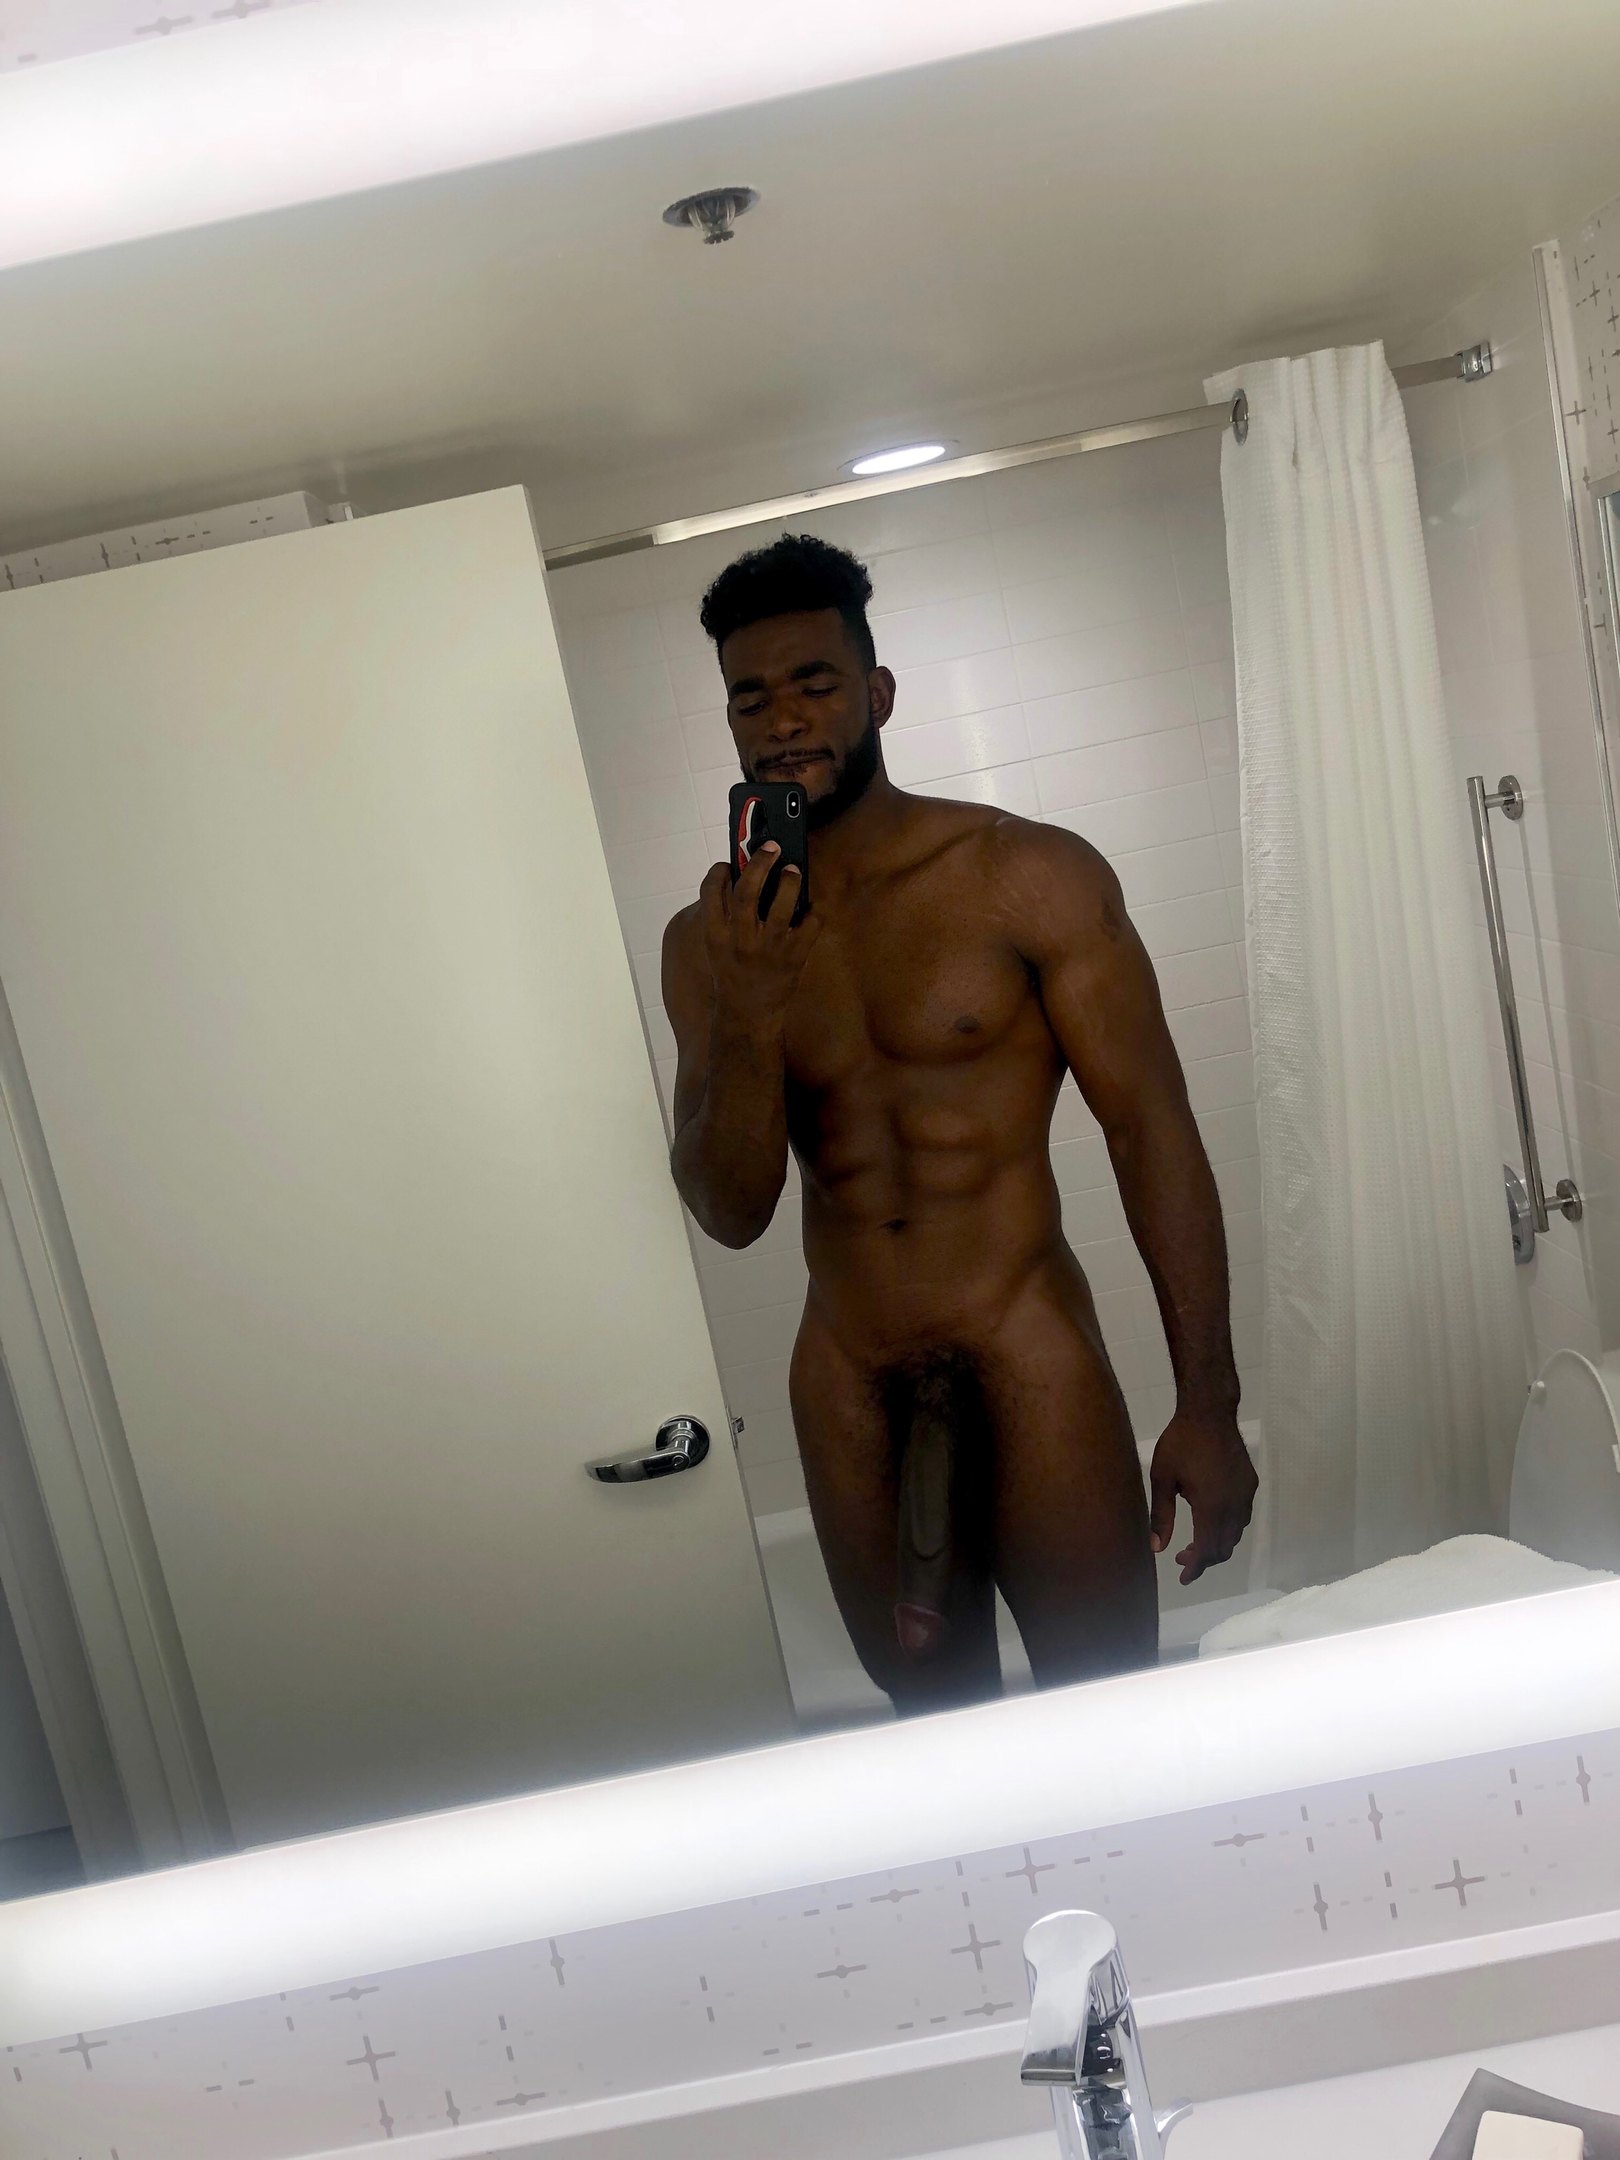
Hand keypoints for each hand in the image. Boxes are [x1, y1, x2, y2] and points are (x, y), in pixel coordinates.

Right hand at [699, 846, 820, 1026]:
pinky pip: (811, 923)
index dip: (719, 872)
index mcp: (716, 935)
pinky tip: (810, 906)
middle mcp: (741, 939)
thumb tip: (743, 877)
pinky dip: (814, 910)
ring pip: (783, 902)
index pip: (711, 892)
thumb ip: (724, 917)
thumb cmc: (732, 975)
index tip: (728, 864)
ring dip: (790, 880)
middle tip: (771, 847)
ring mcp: (770, 948)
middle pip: (748, 890)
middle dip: (760, 862)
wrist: (748, 1015)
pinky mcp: (795, 956)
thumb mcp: (717, 947)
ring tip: (792, 870)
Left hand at [1149, 1408, 1257, 1585]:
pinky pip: (1242, 1516)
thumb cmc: (1180, 1442)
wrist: (1209, 1412)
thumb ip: (1160, 1516)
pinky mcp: (1250, 1483)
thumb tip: (1157, 1549)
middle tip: (1181, 1559)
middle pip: (1224, 1547)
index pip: (1207, 1551)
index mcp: (1211, 1507)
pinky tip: (1210, 1519)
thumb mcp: (1162, 1478)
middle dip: (1204, 1559)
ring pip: (1235, 1533)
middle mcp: (1234, 1505)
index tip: (1183, 1578)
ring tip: (1194, 1541)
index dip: (1195, 1569)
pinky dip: (1227, 1527)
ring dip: (1216, 1543)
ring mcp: (1245, 1494)